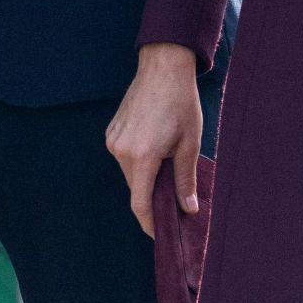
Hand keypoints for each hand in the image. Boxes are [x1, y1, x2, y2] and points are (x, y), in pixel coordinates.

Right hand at [106, 43, 202, 236]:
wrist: (163, 67)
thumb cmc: (181, 103)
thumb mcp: (190, 143)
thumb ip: (186, 180)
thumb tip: (187, 210)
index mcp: (143, 156)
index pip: (140, 204)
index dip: (150, 224)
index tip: (161, 235)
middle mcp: (122, 150)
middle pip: (136, 189)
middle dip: (152, 200)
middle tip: (174, 201)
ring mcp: (114, 139)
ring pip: (130, 174)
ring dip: (146, 178)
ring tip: (167, 166)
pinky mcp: (112, 131)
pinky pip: (124, 157)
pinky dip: (139, 162)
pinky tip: (155, 149)